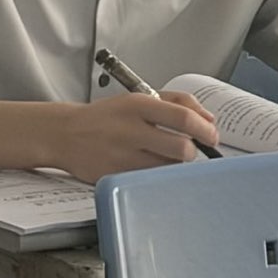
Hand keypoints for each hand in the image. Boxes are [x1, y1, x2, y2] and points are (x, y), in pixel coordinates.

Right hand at [53, 92, 215, 182]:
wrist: (65, 133)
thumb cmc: (107, 116)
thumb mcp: (139, 98)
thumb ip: (177, 102)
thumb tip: (209, 119)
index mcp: (138, 106)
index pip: (183, 118)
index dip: (205, 130)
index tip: (213, 136)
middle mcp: (130, 130)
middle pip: (181, 149)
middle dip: (193, 152)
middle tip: (192, 150)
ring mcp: (121, 156)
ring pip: (168, 168)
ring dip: (175, 164)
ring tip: (167, 156)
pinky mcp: (114, 176)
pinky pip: (149, 180)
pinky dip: (157, 175)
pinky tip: (151, 167)